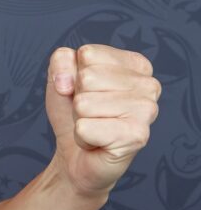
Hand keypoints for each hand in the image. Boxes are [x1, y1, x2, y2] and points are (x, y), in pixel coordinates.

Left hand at [44, 44, 160, 199]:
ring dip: (80, 118)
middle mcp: (149, 85)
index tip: (86, 91)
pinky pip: (84, 128)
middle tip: (91, 113)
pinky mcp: (137, 136)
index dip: (74, 74)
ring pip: (84, 103)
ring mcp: (147, 110)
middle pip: (86, 78)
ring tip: (95, 125)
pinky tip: (97, 141)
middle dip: (78, 98)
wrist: (76, 155)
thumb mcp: (61, 76)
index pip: (88, 54)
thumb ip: (61, 59)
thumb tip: (67, 81)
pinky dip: (82, 137)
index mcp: (136, 64)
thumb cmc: (74, 112)